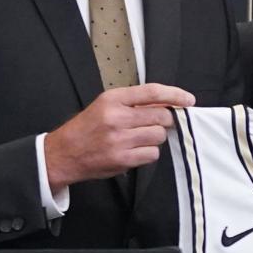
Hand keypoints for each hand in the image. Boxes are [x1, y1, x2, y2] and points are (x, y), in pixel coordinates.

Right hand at [44, 83, 194, 190]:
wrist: (64, 153)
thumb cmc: (87, 128)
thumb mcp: (105, 105)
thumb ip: (133, 102)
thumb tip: (167, 104)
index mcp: (113, 99)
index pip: (153, 92)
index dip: (175, 95)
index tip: (188, 100)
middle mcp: (117, 117)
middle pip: (161, 116)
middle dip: (165, 121)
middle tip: (155, 124)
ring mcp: (120, 139)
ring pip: (159, 136)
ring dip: (155, 138)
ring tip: (139, 138)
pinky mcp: (122, 159)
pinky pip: (152, 154)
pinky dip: (149, 153)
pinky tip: (135, 150)